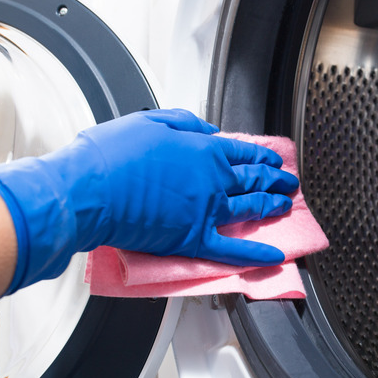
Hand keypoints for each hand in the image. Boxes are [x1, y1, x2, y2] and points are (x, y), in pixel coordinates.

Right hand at [0, 109, 298, 294]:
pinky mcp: (193, 239)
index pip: (242, 152)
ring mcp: (206, 211)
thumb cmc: (111, 155)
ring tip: (286, 206)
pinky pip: (232, 250)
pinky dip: (255, 255)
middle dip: (275, 180)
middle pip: (253, 179)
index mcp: (203, 150)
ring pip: (250, 209)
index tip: (272, 160)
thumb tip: (209, 130)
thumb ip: (186, 123)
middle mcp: (212, 180)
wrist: (89, 190)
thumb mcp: (150, 120)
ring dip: (272, 207)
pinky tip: (274, 257)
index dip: (261, 156)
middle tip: (288, 182)